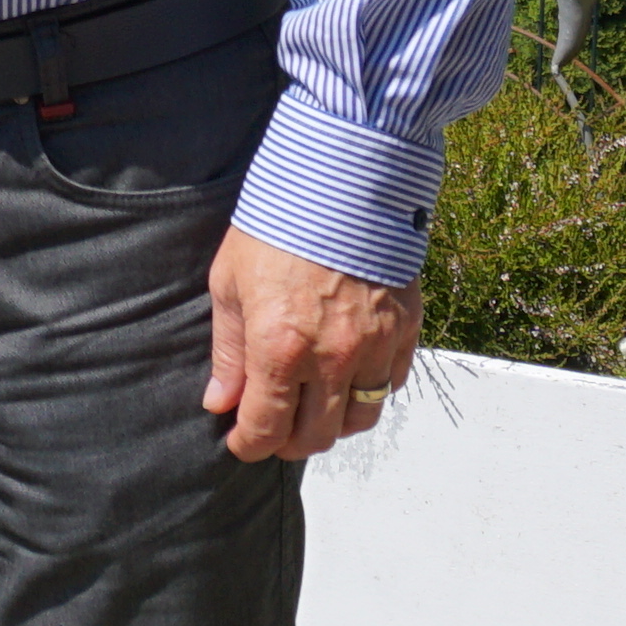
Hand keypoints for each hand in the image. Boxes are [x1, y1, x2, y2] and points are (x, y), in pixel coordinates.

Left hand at [204, 226, 419, 463]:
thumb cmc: (276, 226)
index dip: (249, 445)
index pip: (266, 429)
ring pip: (359, 419)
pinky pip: (390, 384)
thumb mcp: (230, 284)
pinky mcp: (405, 330)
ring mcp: (373, 347)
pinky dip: (369, 391)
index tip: (240, 442)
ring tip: (313, 410)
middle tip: (274, 431)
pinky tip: (349, 377)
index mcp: (279, 349)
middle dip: (288, 443)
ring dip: (332, 425)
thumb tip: (220, 402)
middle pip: (315, 437)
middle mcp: (331, 359)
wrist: (341, 180)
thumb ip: (228, 351)